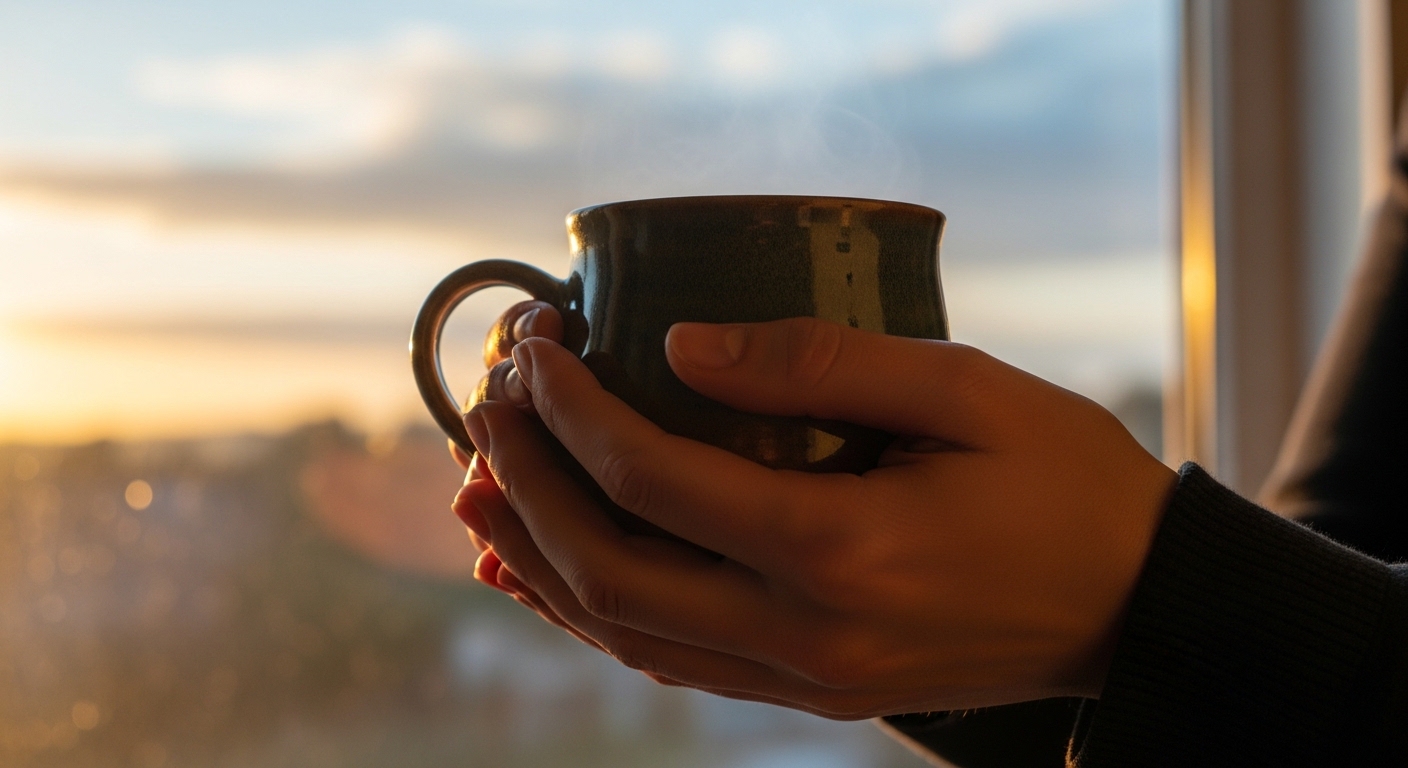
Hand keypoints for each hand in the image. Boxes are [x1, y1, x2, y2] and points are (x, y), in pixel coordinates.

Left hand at [455, 317, 1176, 716]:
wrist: (1136, 606)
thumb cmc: (1065, 483)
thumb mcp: (964, 390)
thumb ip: (819, 363)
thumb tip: (683, 344)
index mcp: (842, 549)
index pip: (654, 479)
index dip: (573, 411)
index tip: (538, 350)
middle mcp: (807, 634)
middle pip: (610, 570)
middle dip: (528, 485)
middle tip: (488, 411)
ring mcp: (805, 678)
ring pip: (625, 634)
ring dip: (541, 558)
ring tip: (483, 491)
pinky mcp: (813, 691)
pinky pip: (674, 662)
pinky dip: (599, 614)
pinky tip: (557, 568)